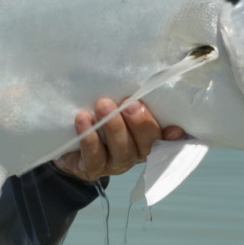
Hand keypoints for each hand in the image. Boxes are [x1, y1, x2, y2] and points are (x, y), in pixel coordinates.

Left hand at [53, 98, 183, 181]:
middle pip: (146, 144)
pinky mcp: (93, 168)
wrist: (69, 141)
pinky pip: (94, 157)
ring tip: (103, 105)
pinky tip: (83, 119)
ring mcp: (116, 163)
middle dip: (140, 123)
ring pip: (121, 150)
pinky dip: (89, 138)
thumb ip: (131, 97)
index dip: (174, 137)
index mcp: (149, 138)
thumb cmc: (101, 117)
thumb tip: (140, 75)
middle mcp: (137, 153)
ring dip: (113, 126)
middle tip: (129, 103)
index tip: (175, 128)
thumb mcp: (118, 105)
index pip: (167, 138)